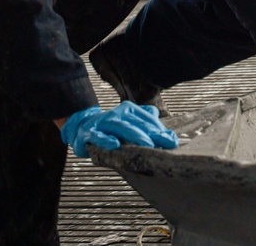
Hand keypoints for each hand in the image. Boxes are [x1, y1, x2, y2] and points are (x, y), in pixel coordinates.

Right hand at [60, 103, 178, 157]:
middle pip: (138, 123)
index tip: (172, 141)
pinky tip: (114, 144)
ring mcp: (104, 122)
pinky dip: (106, 139)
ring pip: (122, 128)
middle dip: (153, 134)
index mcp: (130, 110)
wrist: (83, 127)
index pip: (148, 119)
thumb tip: (169, 135)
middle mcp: (118, 113)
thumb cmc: (112, 129)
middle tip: (166, 144)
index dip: (161, 130)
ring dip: (135, 136)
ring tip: (148, 145)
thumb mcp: (131, 124)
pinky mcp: (91, 132)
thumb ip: (148, 126)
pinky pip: (99, 136)